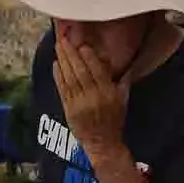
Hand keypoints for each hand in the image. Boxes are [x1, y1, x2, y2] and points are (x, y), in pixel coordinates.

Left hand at [54, 30, 129, 155]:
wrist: (102, 143)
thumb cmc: (114, 120)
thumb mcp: (124, 100)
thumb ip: (124, 81)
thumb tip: (128, 63)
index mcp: (108, 93)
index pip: (97, 72)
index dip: (88, 58)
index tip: (82, 44)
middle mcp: (92, 97)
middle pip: (80, 72)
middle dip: (71, 54)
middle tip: (64, 39)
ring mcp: (79, 103)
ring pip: (69, 78)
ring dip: (62, 61)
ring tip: (58, 46)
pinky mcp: (68, 109)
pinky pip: (62, 89)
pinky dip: (58, 76)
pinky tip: (55, 64)